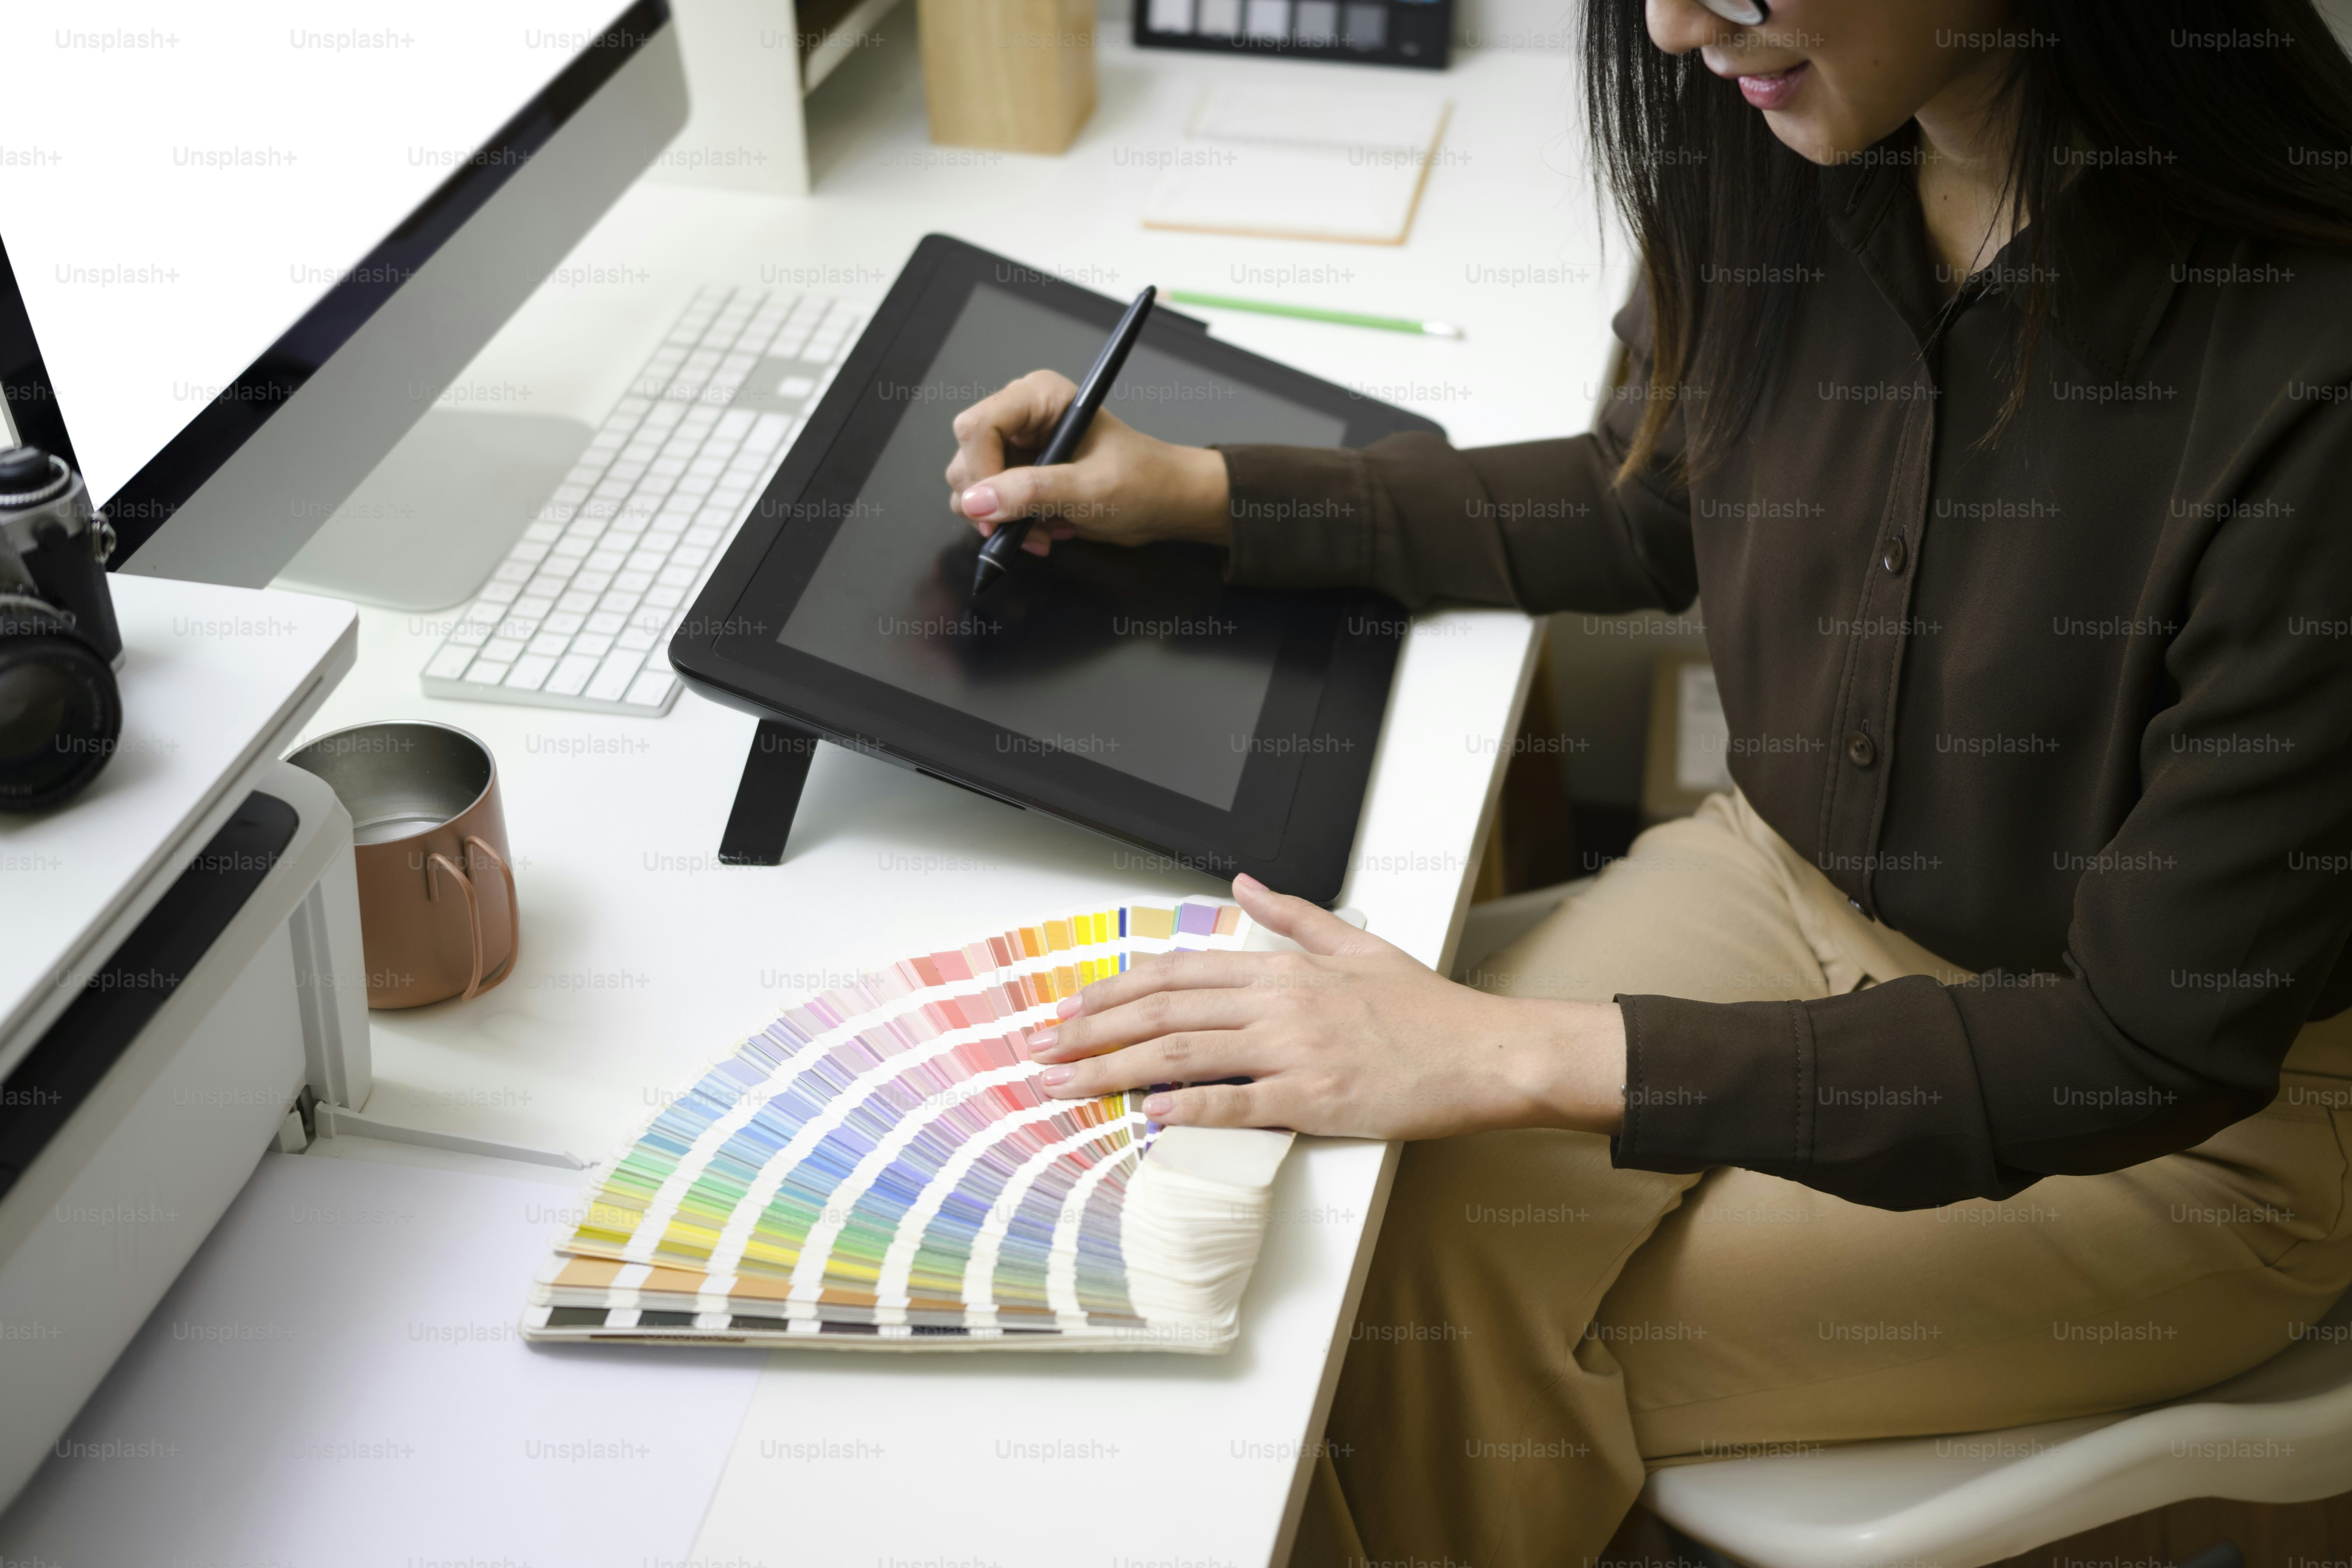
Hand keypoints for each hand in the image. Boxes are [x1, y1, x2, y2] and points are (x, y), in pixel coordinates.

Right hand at [945, 369, 1231, 557]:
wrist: (1167, 503)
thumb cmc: (1145, 481)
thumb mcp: (1092, 489)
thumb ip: (1032, 492)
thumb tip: (977, 501)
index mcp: (1039, 397)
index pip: (977, 426)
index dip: (979, 471)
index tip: (995, 509)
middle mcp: (1022, 418)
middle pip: (966, 458)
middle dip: (992, 502)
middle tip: (1027, 526)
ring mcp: (1019, 449)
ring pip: (972, 487)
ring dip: (1003, 520)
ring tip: (1046, 529)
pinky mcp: (1021, 477)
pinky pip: (990, 506)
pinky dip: (1012, 527)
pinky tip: (1047, 530)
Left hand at [1028, 875, 1627, 1139]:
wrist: (1485, 1053)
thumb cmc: (1426, 1010)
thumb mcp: (1357, 945)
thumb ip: (1293, 917)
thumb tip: (1242, 886)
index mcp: (1283, 970)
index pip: (1177, 973)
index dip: (1114, 990)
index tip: (1070, 1009)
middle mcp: (1279, 1005)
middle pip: (1163, 1013)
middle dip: (1092, 1031)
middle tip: (1040, 1052)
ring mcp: (1294, 1051)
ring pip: (1183, 1056)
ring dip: (1114, 1072)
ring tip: (1065, 1086)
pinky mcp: (1313, 1097)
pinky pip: (1236, 1102)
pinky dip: (1186, 1107)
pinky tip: (1145, 1114)